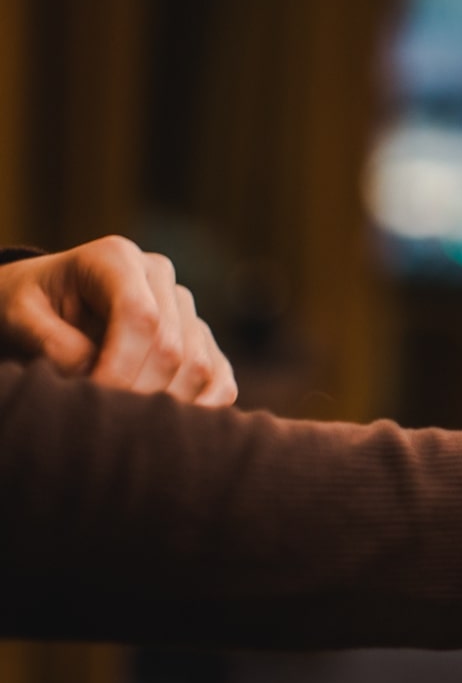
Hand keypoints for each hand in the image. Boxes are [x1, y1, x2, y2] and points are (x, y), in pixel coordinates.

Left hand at [0, 236, 237, 406]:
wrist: (48, 301)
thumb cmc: (29, 306)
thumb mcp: (19, 315)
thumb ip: (51, 341)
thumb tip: (92, 371)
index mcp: (117, 259)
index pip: (140, 316)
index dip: (120, 366)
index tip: (91, 399)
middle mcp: (160, 277)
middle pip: (171, 347)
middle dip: (137, 392)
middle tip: (102, 420)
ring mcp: (185, 307)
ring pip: (199, 366)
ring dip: (165, 405)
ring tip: (124, 422)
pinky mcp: (200, 338)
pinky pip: (220, 378)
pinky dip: (204, 407)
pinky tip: (168, 424)